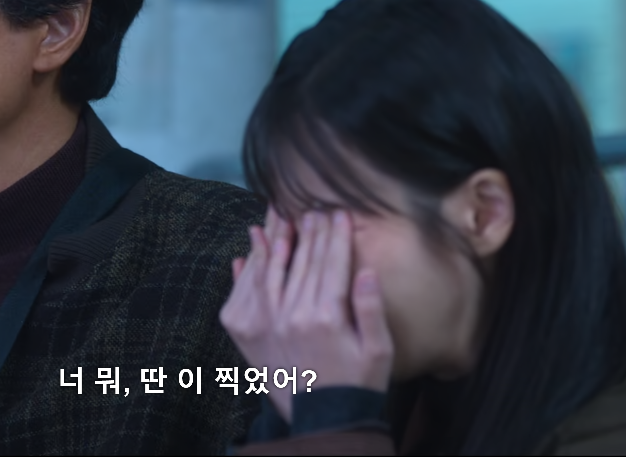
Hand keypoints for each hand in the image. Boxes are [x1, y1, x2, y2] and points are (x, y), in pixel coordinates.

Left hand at [221, 208, 394, 421]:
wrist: (323, 419)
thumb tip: (366, 270)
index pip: (332, 263)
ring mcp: (269, 322)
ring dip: (277, 238)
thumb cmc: (358, 383)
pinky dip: (250, 266)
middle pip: (302, 261)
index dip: (336, 235)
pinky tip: (253, 245)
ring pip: (272, 269)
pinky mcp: (251, 332)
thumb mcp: (378, 349)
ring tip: (283, 213)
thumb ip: (371, 308)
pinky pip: (247, 290)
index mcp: (327, 316)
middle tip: (314, 206)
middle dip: (310, 230)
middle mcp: (293, 314)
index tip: (339, 212)